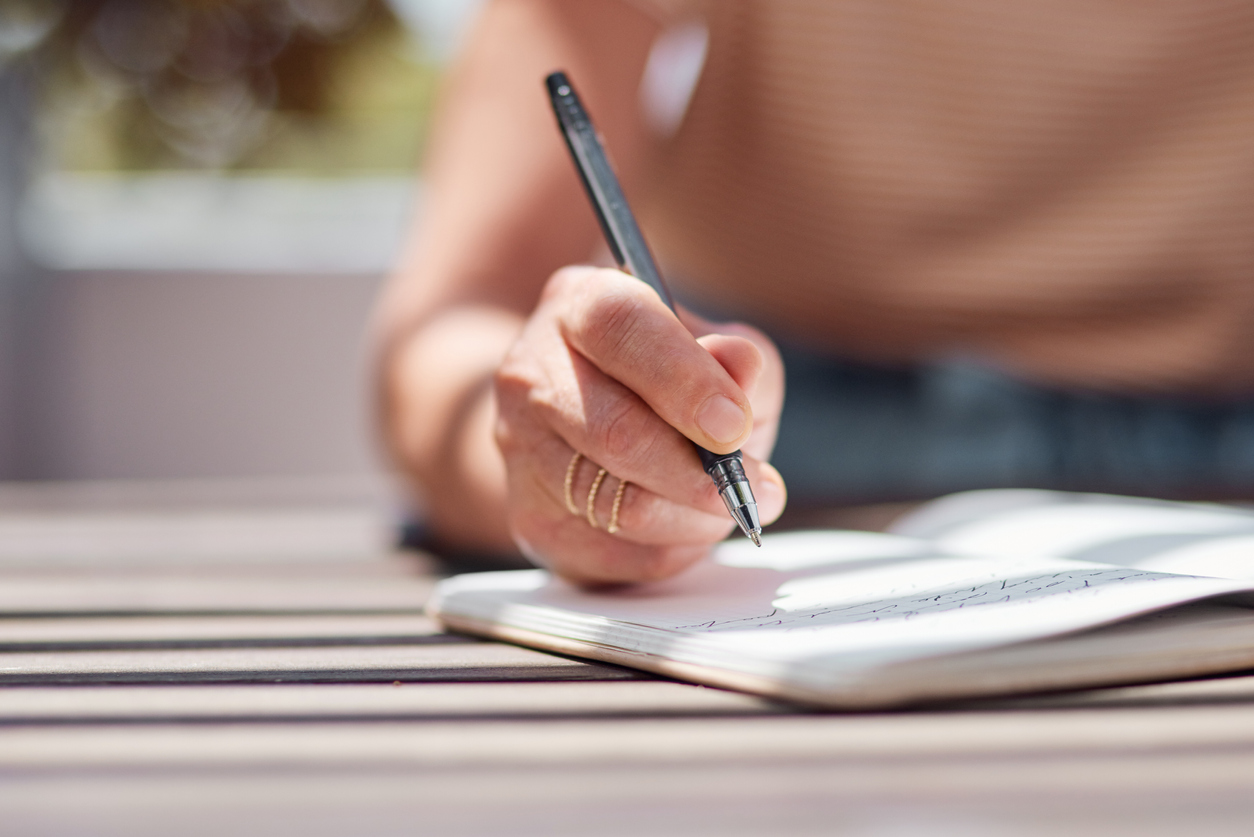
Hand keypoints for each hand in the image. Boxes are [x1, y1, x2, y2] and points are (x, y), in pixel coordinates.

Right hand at [493, 265, 787, 584]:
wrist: (577, 423)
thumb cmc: (662, 380)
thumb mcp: (712, 349)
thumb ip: (735, 356)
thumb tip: (740, 365)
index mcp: (579, 305)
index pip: (620, 329)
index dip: (684, 379)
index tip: (735, 426)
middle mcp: (532, 371)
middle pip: (616, 433)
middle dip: (700, 472)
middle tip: (757, 489)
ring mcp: (520, 449)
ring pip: (619, 505)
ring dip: (695, 517)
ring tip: (731, 504)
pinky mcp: (530, 519)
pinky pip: (617, 553)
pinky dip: (672, 548)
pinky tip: (689, 524)